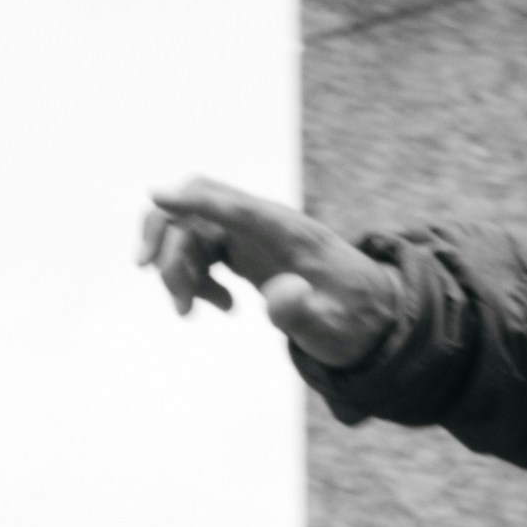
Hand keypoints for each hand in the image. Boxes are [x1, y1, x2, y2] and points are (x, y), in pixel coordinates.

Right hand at [141, 175, 398, 369]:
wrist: (369, 313)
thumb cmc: (353, 320)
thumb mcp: (333, 330)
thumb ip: (305, 314)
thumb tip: (279, 295)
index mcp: (291, 234)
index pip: (238, 207)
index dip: (197, 201)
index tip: (157, 196)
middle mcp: (265, 224)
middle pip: (199, 208)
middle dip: (170, 248)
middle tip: (180, 303)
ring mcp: (251, 232)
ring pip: (190, 228)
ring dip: (178, 269)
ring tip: (193, 312)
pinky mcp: (243, 245)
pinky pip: (199, 246)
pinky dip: (193, 275)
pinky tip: (221, 306)